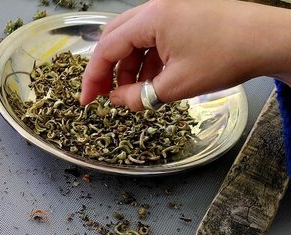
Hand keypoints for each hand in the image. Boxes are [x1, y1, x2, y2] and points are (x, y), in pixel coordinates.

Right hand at [80, 0, 290, 109]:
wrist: (269, 39)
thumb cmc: (226, 58)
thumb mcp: (176, 85)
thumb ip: (139, 96)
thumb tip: (117, 102)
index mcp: (151, 18)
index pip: (107, 48)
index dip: (93, 78)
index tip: (87, 101)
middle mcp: (156, 7)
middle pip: (115, 38)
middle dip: (107, 69)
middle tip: (103, 96)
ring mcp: (171, 7)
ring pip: (134, 37)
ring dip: (129, 65)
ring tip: (134, 93)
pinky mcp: (184, 12)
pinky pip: (154, 35)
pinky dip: (147, 57)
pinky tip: (154, 79)